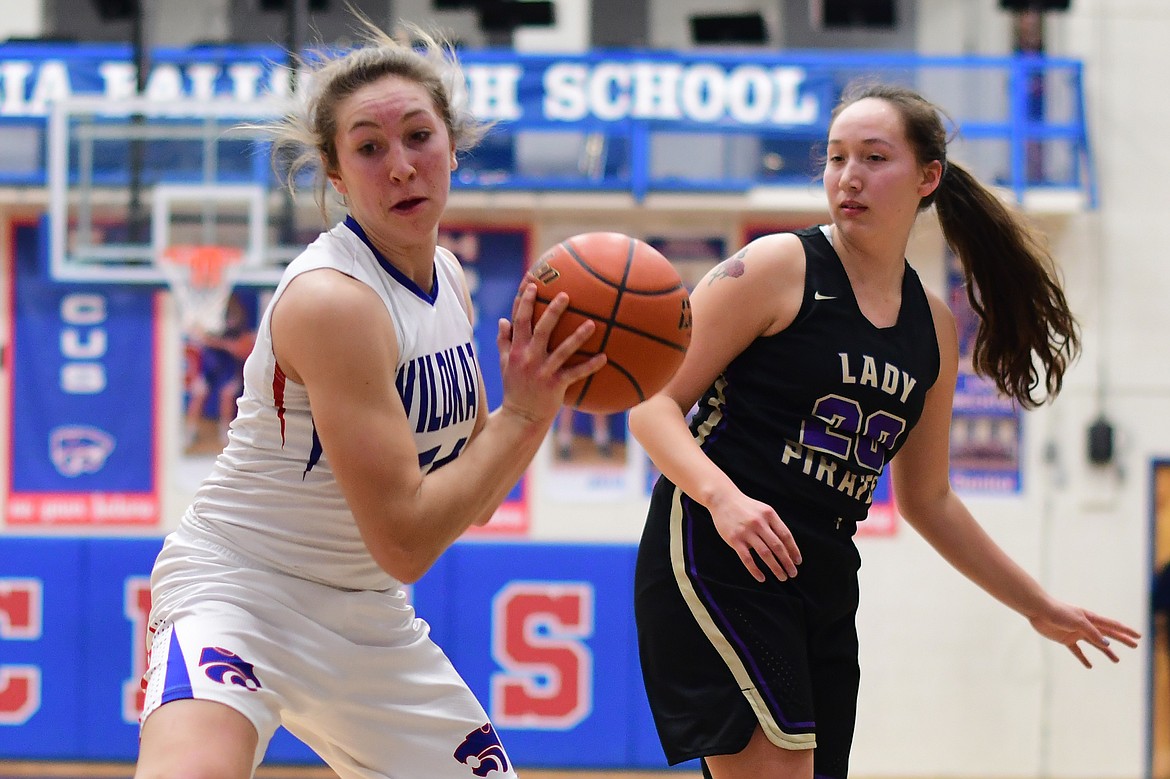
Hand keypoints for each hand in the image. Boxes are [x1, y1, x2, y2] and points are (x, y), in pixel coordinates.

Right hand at [496, 284, 605, 424]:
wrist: (520, 417)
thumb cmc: (514, 387)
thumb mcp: (504, 363)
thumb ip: (503, 341)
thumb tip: (502, 320)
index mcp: (516, 349)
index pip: (518, 320)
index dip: (524, 301)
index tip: (532, 282)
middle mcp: (529, 357)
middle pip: (541, 329)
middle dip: (552, 311)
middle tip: (566, 295)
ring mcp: (543, 371)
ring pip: (562, 350)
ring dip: (578, 337)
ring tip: (592, 324)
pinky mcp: (556, 385)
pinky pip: (575, 373)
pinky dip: (590, 366)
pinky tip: (605, 357)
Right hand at [708, 489, 801, 582]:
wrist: (723, 499)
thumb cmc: (745, 507)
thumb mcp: (763, 510)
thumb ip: (774, 525)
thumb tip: (787, 547)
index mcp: (769, 515)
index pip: (786, 535)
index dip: (793, 550)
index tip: (798, 561)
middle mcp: (759, 523)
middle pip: (778, 546)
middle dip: (787, 562)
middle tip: (793, 573)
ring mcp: (746, 531)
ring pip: (765, 554)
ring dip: (775, 568)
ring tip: (782, 577)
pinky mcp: (735, 539)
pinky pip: (747, 559)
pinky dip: (755, 570)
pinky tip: (761, 578)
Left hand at [1028, 602, 1140, 667]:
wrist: (1039, 611)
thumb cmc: (1059, 613)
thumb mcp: (1078, 622)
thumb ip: (1092, 632)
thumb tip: (1107, 644)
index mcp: (1091, 619)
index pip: (1113, 625)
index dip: (1126, 631)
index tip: (1138, 636)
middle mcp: (1086, 626)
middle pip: (1108, 635)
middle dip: (1122, 640)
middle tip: (1135, 646)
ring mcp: (1076, 633)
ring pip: (1095, 644)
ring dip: (1106, 652)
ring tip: (1117, 660)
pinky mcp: (1066, 640)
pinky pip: (1078, 651)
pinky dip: (1084, 658)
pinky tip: (1089, 666)